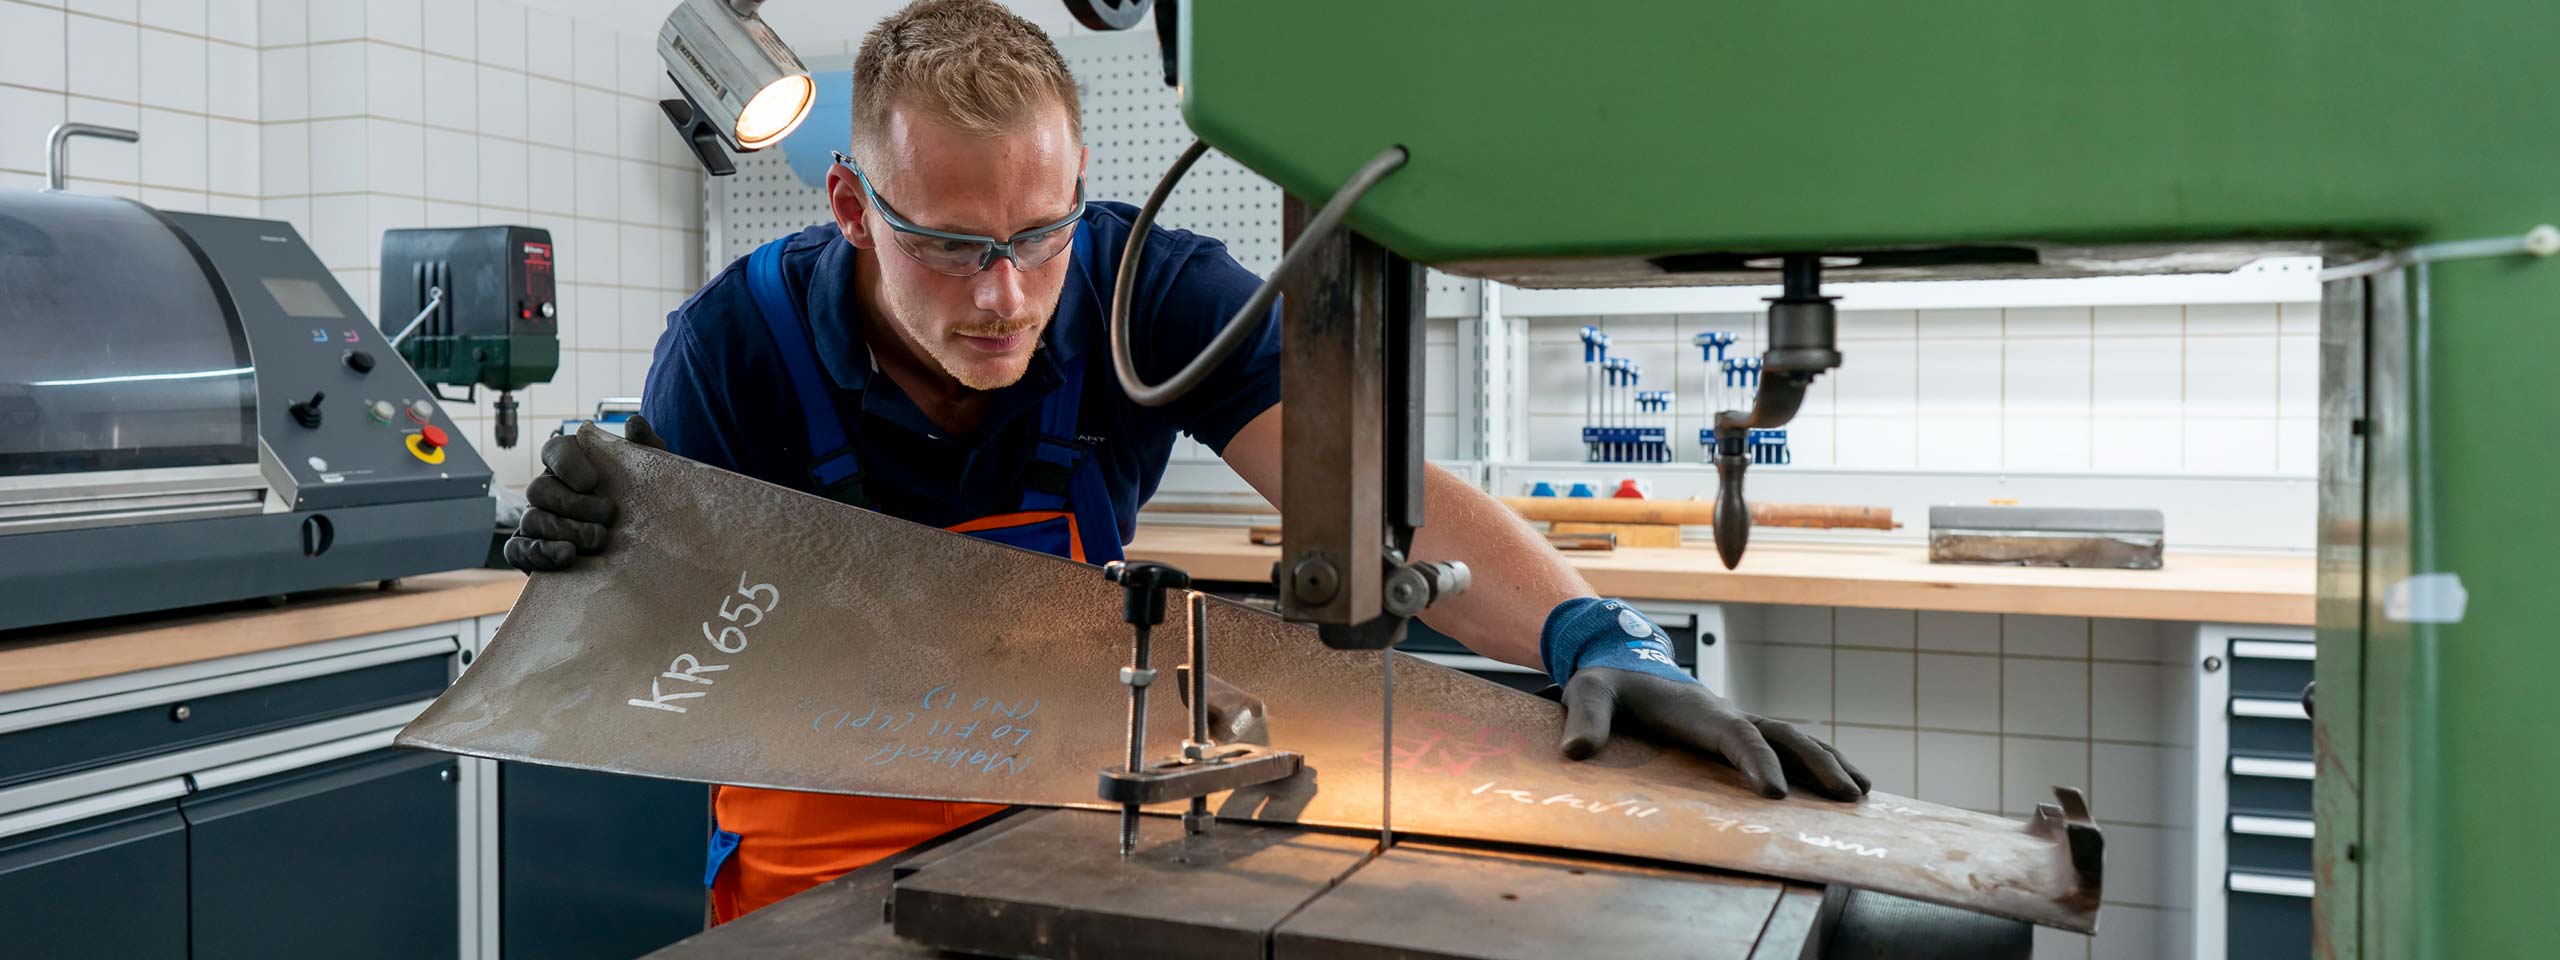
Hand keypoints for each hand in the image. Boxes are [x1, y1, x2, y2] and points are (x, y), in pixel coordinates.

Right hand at [502, 416, 663, 571]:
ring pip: (532, 520)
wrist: (650, 546)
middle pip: (539, 489)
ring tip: (600, 539)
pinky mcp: (532, 552)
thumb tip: (634, 423)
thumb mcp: (653, 474)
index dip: (567, 463)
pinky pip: (518, 550)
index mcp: (571, 463)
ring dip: (566, 530)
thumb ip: (646, 446)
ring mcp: (537, 520)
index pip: (554, 450)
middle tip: (609, 515)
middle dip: (573, 504)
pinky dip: (539, 553)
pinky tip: (567, 556)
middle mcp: (548, 489)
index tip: (593, 481)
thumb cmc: (646, 502)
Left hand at [1560, 668, 1869, 800]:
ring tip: (1862, 794)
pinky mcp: (1737, 733)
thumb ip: (1585, 720)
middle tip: (1847, 797)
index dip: (1757, 761)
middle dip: (1816, 764)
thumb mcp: (1587, 693)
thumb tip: (1577, 752)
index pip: (1736, 735)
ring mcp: (1737, 723)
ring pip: (1793, 738)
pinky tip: (1839, 787)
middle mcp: (1726, 714)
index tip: (1776, 795)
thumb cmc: (1606, 681)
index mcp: (1696, 709)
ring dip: (1828, 762)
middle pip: (1782, 735)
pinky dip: (1816, 762)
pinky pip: (1784, 746)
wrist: (1620, 661)